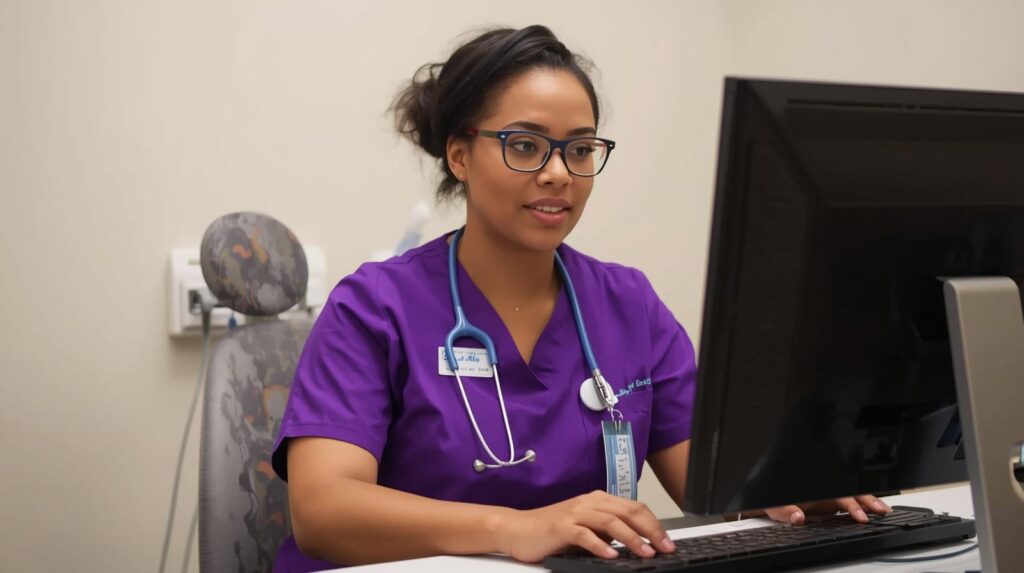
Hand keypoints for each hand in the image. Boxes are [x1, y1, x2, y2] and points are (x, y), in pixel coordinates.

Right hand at [496, 490, 676, 562]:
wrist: (517, 528)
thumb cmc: (551, 530)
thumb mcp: (586, 527)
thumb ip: (607, 530)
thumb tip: (635, 541)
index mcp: (598, 500)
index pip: (634, 507)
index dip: (654, 524)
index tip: (667, 542)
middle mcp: (589, 502)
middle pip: (628, 511)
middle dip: (651, 530)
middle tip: (664, 548)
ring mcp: (575, 513)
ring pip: (611, 521)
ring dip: (631, 538)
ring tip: (644, 553)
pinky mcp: (562, 527)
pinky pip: (585, 535)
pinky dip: (600, 545)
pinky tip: (611, 555)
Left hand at [759, 495, 891, 524]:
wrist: (772, 502)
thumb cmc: (774, 502)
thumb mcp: (774, 507)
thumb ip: (785, 512)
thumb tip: (797, 518)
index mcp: (816, 489)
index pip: (839, 496)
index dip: (852, 505)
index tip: (861, 516)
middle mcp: (826, 491)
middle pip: (851, 493)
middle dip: (868, 500)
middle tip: (881, 511)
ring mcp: (831, 497)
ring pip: (854, 496)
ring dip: (870, 502)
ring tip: (884, 511)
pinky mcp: (833, 504)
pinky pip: (851, 504)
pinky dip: (864, 508)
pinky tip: (876, 513)